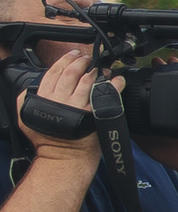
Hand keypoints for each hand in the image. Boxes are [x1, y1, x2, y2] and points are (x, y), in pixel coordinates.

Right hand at [14, 48, 102, 166]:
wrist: (63, 158)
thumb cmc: (47, 141)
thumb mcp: (27, 118)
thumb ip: (29, 99)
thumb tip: (33, 86)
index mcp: (43, 98)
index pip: (54, 72)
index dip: (65, 60)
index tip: (74, 54)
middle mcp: (60, 100)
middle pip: (71, 72)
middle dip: (81, 61)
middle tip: (88, 58)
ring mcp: (77, 107)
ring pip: (87, 81)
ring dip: (96, 71)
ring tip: (101, 69)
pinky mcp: (93, 114)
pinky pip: (106, 94)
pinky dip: (113, 85)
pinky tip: (117, 80)